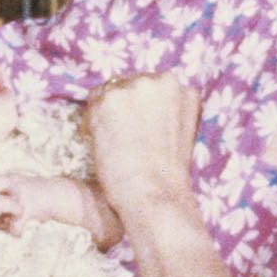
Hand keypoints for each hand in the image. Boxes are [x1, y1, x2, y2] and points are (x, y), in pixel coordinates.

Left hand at [87, 77, 201, 224]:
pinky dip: (91, 125)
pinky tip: (105, 146)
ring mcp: (137, 87)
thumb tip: (140, 105)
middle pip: (128, 85)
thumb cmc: (168, 177)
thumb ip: (167, 112)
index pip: (149, 88)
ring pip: (108, 94)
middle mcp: (164, 81)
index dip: (138, 111)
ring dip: (105, 116)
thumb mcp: (182, 134)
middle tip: (124, 142)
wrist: (156, 195)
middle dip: (122, 110)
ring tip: (115, 147)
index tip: (137, 132)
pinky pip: (92, 105)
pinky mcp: (111, 98)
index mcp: (185, 90)